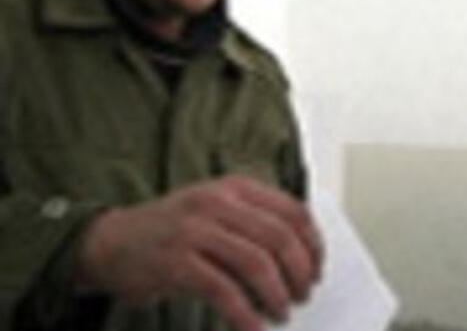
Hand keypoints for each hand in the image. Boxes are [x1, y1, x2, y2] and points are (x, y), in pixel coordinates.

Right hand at [76, 175, 323, 330]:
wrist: (110, 242)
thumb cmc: (172, 232)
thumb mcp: (218, 213)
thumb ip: (256, 226)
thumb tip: (303, 263)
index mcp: (236, 188)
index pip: (293, 211)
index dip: (313, 245)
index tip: (318, 270)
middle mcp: (217, 202)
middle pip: (280, 237)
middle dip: (300, 272)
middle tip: (303, 296)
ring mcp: (195, 229)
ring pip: (256, 263)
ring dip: (277, 295)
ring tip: (282, 313)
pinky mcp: (175, 261)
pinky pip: (223, 290)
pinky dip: (245, 314)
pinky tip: (254, 328)